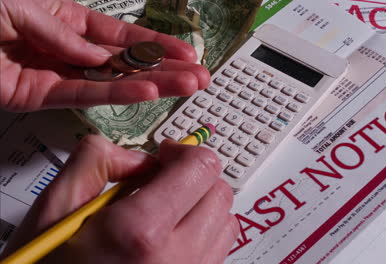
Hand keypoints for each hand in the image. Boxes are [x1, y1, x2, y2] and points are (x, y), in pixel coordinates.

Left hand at [0, 0, 209, 111]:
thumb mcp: (23, 3)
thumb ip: (64, 30)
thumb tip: (98, 54)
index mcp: (62, 17)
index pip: (119, 35)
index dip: (156, 44)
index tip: (186, 52)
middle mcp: (63, 46)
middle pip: (124, 61)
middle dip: (164, 68)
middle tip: (198, 77)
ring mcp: (52, 72)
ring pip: (111, 81)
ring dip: (151, 85)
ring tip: (186, 88)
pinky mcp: (35, 96)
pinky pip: (82, 95)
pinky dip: (114, 94)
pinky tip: (145, 93)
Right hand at [1, 136, 238, 262]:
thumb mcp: (54, 208)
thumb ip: (96, 162)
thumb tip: (138, 157)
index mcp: (141, 230)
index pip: (200, 168)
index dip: (184, 151)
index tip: (164, 155)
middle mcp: (176, 256)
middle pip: (219, 191)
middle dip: (193, 174)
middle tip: (163, 178)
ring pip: (225, 220)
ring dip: (201, 203)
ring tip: (168, 208)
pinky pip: (219, 248)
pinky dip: (204, 231)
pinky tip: (173, 233)